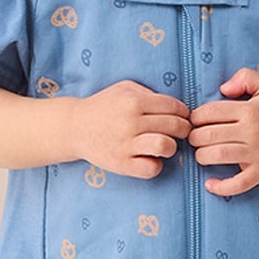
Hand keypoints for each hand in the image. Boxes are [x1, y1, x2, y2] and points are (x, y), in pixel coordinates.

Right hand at [74, 80, 190, 178]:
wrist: (74, 127)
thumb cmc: (103, 106)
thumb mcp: (124, 89)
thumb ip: (148, 93)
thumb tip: (175, 106)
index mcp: (133, 101)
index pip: (174, 107)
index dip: (184, 113)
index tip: (184, 117)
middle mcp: (131, 122)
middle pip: (174, 126)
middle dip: (183, 129)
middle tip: (180, 132)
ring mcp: (125, 145)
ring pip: (166, 146)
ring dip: (172, 147)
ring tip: (166, 146)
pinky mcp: (121, 164)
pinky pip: (151, 169)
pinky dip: (156, 165)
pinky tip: (150, 159)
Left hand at [188, 68, 258, 196]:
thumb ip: (244, 78)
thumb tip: (222, 89)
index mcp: (249, 111)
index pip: (210, 113)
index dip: (196, 117)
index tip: (195, 121)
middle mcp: (251, 132)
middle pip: (208, 135)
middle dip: (195, 137)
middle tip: (195, 138)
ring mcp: (257, 154)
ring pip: (217, 156)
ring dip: (202, 156)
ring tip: (202, 154)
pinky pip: (237, 184)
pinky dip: (221, 187)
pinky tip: (210, 184)